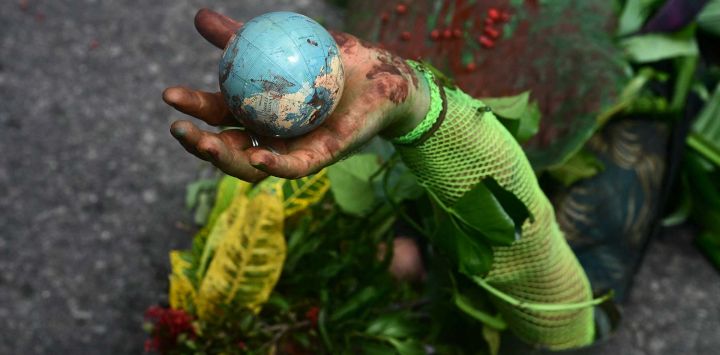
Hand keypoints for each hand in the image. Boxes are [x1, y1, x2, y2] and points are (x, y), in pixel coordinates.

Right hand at [163, 9, 428, 180]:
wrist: (382, 73)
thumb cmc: (334, 58)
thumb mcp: (283, 41)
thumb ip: (242, 36)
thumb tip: (199, 17)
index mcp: (258, 111)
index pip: (218, 114)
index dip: (192, 109)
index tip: (169, 94)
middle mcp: (270, 135)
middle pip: (226, 148)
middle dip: (196, 143)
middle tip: (178, 126)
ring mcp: (293, 150)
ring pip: (252, 166)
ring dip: (225, 160)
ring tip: (206, 143)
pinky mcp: (321, 159)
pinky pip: (294, 168)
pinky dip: (274, 166)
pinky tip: (258, 156)